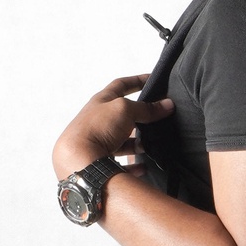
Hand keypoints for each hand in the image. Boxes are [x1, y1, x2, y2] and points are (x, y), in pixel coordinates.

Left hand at [53, 75, 174, 180]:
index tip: (153, 79)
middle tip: (157, 117)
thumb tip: (167, 105)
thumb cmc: (97, 128)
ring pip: (122, 140)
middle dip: (140, 116)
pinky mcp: (99, 161)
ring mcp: (98, 141)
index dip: (137, 80)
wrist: (78, 161)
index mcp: (101, 102)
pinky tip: (143, 166)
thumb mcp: (125, 109)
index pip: (121, 85)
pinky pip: (120, 162)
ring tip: (150, 144)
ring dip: (137, 142)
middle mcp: (97, 121)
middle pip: (122, 115)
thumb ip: (146, 108)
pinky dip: (133, 164)